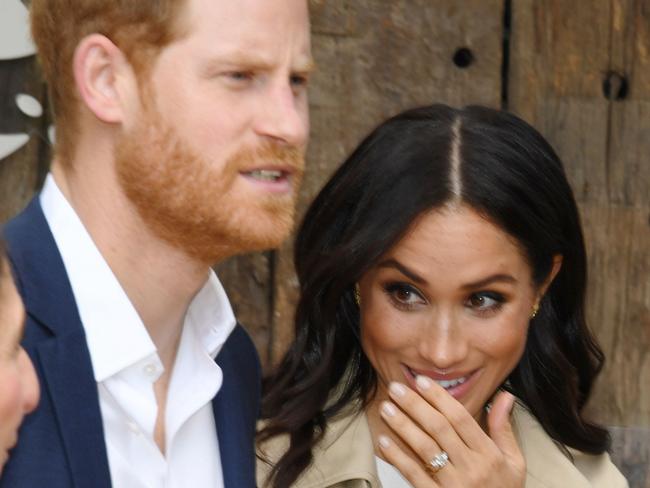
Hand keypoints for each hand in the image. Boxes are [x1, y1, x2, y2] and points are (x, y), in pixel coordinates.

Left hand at [377, 378, 524, 487]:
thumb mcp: (513, 462)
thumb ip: (504, 428)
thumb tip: (505, 395)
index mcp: (489, 454)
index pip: (460, 418)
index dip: (439, 397)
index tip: (421, 381)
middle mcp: (472, 467)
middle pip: (439, 428)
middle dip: (415, 405)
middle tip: (396, 388)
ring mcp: (454, 485)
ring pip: (425, 448)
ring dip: (402, 426)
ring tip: (386, 408)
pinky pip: (414, 475)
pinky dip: (397, 457)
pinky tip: (384, 442)